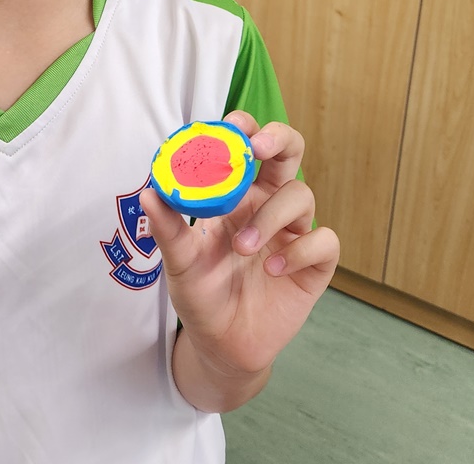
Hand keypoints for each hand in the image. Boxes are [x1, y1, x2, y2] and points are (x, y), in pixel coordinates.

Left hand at [140, 112, 339, 389]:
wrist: (221, 345)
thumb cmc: (201, 294)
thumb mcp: (179, 262)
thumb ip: (169, 229)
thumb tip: (150, 192)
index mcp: (237, 195)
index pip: (247, 147)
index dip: (245, 128)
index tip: (231, 126)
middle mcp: (267, 206)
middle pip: (289, 153)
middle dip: (280, 139)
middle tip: (257, 147)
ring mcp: (293, 233)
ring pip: (302, 196)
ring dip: (272, 216)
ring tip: (243, 248)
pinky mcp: (314, 265)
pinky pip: (323, 241)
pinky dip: (300, 250)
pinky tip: (274, 269)